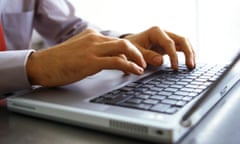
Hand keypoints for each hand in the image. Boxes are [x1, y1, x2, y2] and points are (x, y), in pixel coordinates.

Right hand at [26, 29, 145, 86]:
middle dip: (137, 52)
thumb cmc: (58, 61)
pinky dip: (129, 66)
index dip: (129, 51)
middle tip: (143, 62)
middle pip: (124, 42)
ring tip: (142, 67)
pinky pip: (116, 61)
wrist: (41, 65)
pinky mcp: (90, 61)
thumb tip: (109, 60)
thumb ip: (94, 52)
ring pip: (123, 48)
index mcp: (92, 35)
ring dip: (137, 58)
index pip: (116, 41)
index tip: (135, 59)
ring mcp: (92, 49)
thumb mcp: (79, 52)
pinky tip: (135, 71)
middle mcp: (94, 39)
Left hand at [124, 26, 195, 69]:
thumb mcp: (135, 52)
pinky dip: (186, 54)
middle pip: (182, 39)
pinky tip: (189, 63)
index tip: (175, 68)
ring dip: (190, 53)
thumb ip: (147, 56)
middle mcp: (164, 32)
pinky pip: (181, 47)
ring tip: (192, 66)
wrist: (128, 45)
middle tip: (190, 66)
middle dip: (188, 52)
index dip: (173, 56)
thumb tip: (161, 61)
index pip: (169, 43)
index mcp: (155, 32)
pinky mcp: (169, 44)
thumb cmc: (130, 48)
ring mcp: (168, 37)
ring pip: (184, 43)